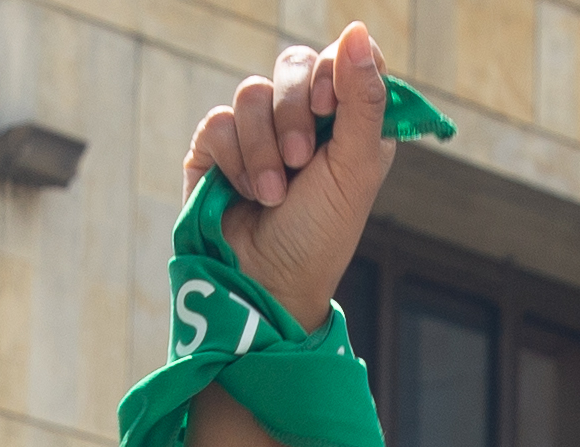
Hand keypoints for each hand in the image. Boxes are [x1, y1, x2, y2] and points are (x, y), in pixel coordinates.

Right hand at [184, 25, 397, 330]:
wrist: (267, 282)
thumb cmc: (320, 236)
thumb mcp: (354, 169)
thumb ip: (362, 100)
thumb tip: (357, 31)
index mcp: (349, 123)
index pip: (345, 57)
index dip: (336, 68)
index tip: (332, 103)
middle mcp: (305, 119)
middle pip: (295, 62)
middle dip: (297, 112)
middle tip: (304, 160)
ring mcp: (258, 130)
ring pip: (252, 91)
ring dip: (265, 149)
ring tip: (274, 194)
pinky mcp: (216, 146)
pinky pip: (219, 121)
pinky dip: (236, 161)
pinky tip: (245, 193)